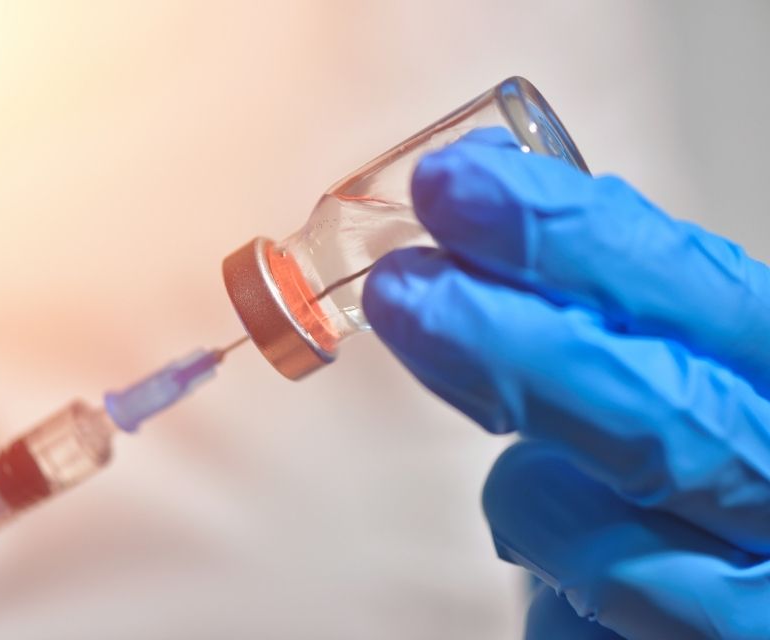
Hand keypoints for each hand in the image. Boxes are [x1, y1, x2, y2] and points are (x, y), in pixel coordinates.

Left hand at [363, 127, 769, 638]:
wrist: (760, 572)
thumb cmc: (730, 457)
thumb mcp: (704, 360)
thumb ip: (624, 296)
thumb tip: (493, 193)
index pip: (702, 295)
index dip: (572, 238)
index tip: (460, 189)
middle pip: (651, 421)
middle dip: (507, 346)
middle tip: (402, 291)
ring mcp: (752, 603)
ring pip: (591, 544)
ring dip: (531, 494)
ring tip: (537, 477)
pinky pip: (569, 622)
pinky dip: (551, 577)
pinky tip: (573, 556)